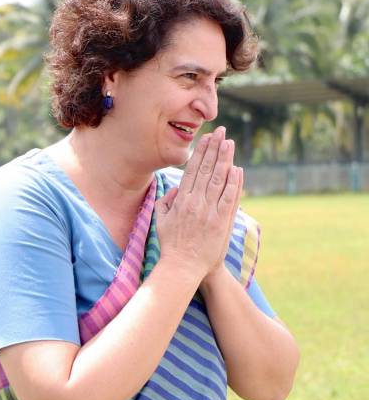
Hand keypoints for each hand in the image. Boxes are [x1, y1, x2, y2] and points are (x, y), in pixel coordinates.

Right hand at [155, 127, 242, 280]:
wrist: (182, 267)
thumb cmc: (171, 245)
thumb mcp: (161, 220)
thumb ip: (165, 202)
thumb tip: (174, 189)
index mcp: (181, 200)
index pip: (193, 170)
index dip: (200, 152)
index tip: (206, 138)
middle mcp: (195, 202)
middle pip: (207, 169)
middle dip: (214, 148)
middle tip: (221, 132)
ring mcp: (209, 211)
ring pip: (219, 179)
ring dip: (225, 159)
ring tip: (229, 143)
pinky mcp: (221, 222)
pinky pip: (229, 198)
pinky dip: (234, 183)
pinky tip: (237, 169)